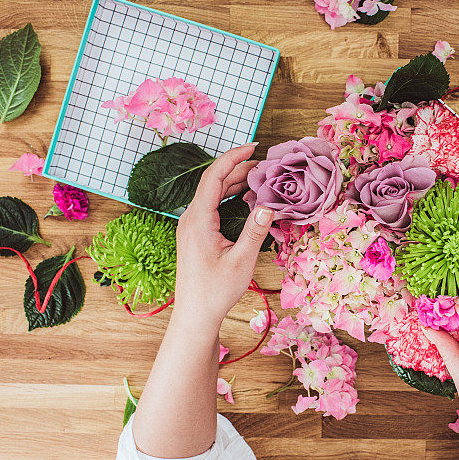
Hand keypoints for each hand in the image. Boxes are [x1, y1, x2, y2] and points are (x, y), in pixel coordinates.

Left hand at [173, 143, 272, 322]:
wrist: (195, 314)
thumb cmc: (216, 291)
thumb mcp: (241, 262)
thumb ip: (255, 232)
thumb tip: (268, 206)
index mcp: (198, 220)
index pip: (214, 177)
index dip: (233, 157)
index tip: (254, 145)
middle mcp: (190, 219)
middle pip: (214, 182)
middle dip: (239, 168)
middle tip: (266, 164)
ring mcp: (191, 226)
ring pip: (213, 193)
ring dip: (235, 182)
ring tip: (260, 178)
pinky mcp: (195, 234)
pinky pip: (211, 206)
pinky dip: (229, 197)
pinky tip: (247, 199)